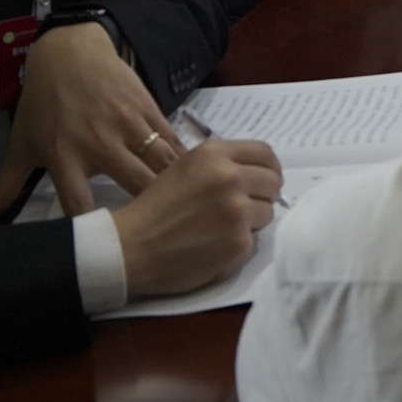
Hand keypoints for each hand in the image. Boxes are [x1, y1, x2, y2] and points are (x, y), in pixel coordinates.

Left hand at [0, 20, 174, 222]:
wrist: (70, 53)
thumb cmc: (42, 104)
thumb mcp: (21, 146)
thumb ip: (4, 188)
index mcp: (65, 157)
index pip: (80, 206)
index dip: (95, 232)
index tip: (105, 247)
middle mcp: (100, 143)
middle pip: (137, 186)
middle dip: (152, 209)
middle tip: (160, 228)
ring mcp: (129, 125)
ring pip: (163, 164)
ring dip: (177, 186)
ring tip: (186, 206)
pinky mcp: (149, 110)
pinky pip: (172, 141)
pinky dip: (184, 160)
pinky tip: (192, 176)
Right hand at [111, 139, 282, 296]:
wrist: (129, 248)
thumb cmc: (153, 208)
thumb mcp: (185, 168)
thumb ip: (222, 164)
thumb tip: (258, 172)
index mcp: (215, 154)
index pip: (265, 153)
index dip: (268, 168)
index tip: (264, 179)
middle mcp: (230, 177)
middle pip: (273, 182)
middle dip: (262, 195)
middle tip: (242, 207)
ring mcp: (238, 211)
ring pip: (267, 212)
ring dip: (251, 221)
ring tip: (220, 228)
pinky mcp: (239, 242)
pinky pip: (254, 240)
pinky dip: (238, 244)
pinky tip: (214, 246)